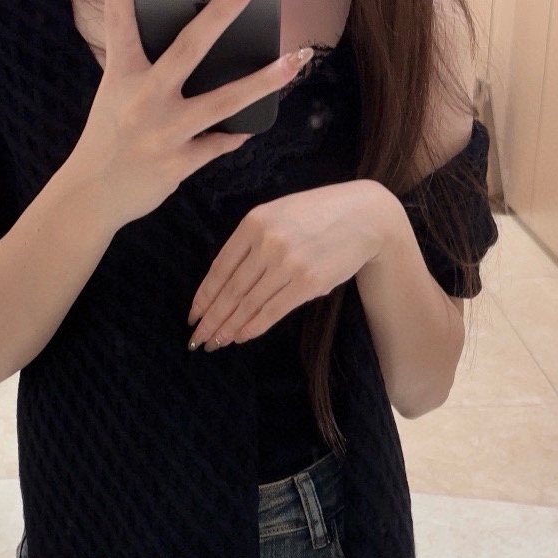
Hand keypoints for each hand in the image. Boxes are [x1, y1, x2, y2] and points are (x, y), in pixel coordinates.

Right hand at [70, 0, 315, 225]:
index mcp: (122, 75)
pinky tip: (247, 129)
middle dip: (224, 9)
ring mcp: (164, 132)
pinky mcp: (178, 163)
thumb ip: (149, 70)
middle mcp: (144, 99)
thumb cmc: (108, 139)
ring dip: (264, 80)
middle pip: (190, 46)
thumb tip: (199, 46)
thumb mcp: (117, 95)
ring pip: (223, 102)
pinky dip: (233, 136)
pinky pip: (218, 144)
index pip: (120, 16)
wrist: (92, 195)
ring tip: (297, 59)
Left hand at [186, 181, 392, 349]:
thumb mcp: (277, 214)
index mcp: (254, 222)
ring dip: (230, 327)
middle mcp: (268, 242)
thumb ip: (251, 242)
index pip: (220, 268)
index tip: (193, 316)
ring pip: (249, 303)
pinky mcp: (308, 282)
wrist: (364, 216)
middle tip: (198, 339)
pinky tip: (241, 337)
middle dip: (212, 319)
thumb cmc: (317, 215)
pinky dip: (254, 326)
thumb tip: (226, 284)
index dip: (204, 297)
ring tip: (216, 342)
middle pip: (231, 290)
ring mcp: (288, 263)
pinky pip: (273, 310)